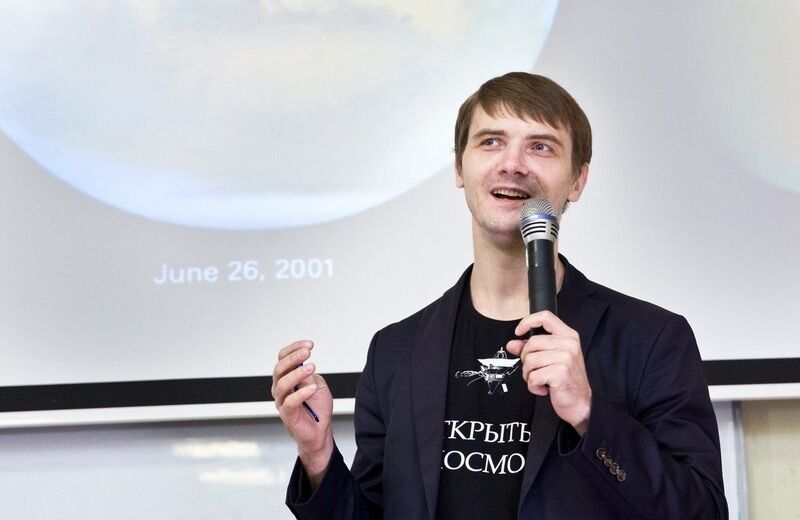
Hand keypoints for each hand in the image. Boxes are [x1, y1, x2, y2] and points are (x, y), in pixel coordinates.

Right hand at [272, 340, 333, 486]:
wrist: (321, 431)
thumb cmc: (317, 408)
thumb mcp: (317, 384)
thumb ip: (309, 375)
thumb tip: (304, 364)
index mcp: (287, 378)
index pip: (283, 358)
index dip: (294, 349)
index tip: (309, 344)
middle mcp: (281, 388)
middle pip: (279, 368)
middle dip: (293, 358)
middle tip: (307, 352)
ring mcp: (282, 401)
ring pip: (282, 384)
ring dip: (297, 373)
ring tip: (312, 368)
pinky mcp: (287, 414)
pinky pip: (289, 402)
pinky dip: (301, 393)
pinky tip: (312, 388)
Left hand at [506, 311, 591, 434]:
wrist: (580, 403)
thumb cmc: (566, 380)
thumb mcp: (550, 359)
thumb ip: (531, 349)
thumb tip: (511, 344)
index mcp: (568, 336)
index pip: (546, 317)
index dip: (528, 321)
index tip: (518, 332)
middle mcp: (569, 344)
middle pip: (532, 343)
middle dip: (526, 359)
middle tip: (536, 370)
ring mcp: (566, 358)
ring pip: (529, 360)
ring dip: (529, 375)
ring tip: (541, 380)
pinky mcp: (560, 372)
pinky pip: (533, 376)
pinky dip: (533, 386)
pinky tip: (544, 388)